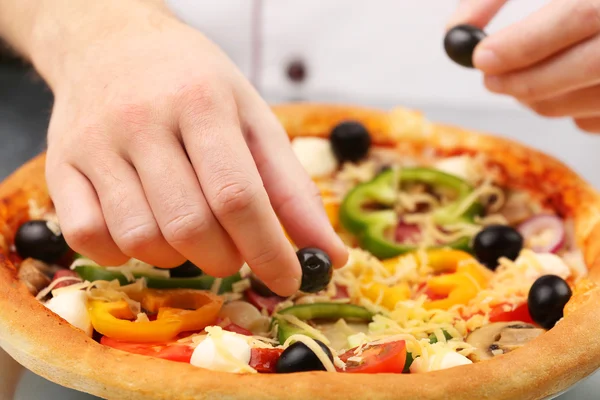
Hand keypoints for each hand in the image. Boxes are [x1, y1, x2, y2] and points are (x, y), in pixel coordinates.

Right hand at [36, 3, 346, 295]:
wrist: (112, 42)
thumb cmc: (193, 83)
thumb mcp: (253, 118)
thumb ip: (293, 187)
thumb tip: (330, 253)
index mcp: (202, 102)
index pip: (238, 196)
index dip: (268, 250)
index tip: (289, 280)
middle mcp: (142, 121)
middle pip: (190, 226)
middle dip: (226, 259)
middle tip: (235, 250)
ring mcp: (94, 145)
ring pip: (140, 239)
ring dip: (178, 258)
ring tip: (191, 233)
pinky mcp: (60, 165)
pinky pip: (88, 238)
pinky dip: (124, 253)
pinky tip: (145, 229)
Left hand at [449, 0, 599, 132]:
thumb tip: (454, 31)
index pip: (577, 16)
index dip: (524, 43)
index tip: (480, 57)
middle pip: (587, 64)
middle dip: (527, 79)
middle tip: (489, 79)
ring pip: (592, 99)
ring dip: (542, 98)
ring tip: (520, 80)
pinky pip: (598, 119)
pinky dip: (569, 110)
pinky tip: (562, 87)